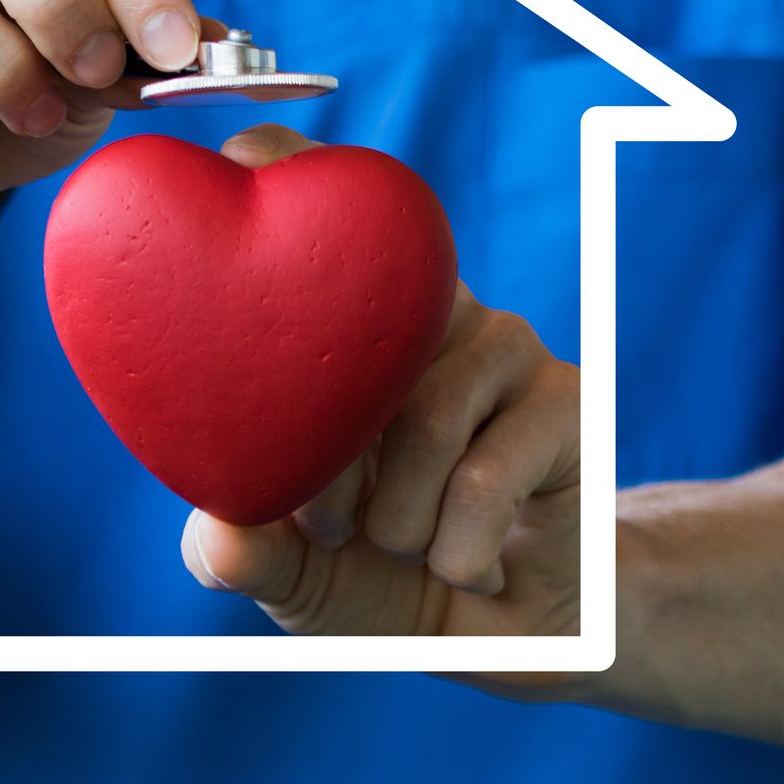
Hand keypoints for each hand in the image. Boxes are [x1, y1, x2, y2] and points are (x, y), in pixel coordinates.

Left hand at [180, 126, 582, 691]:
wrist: (519, 635)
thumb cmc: (394, 580)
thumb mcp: (303, 581)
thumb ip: (254, 560)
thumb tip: (215, 539)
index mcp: (349, 333)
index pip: (318, 220)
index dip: (283, 166)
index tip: (245, 148)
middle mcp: (423, 316)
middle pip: (357, 331)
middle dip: (325, 473)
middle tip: (333, 531)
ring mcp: (500, 344)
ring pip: (419, 420)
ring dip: (398, 525)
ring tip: (413, 548)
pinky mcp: (568, 396)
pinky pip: (481, 475)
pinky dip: (456, 552)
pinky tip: (475, 564)